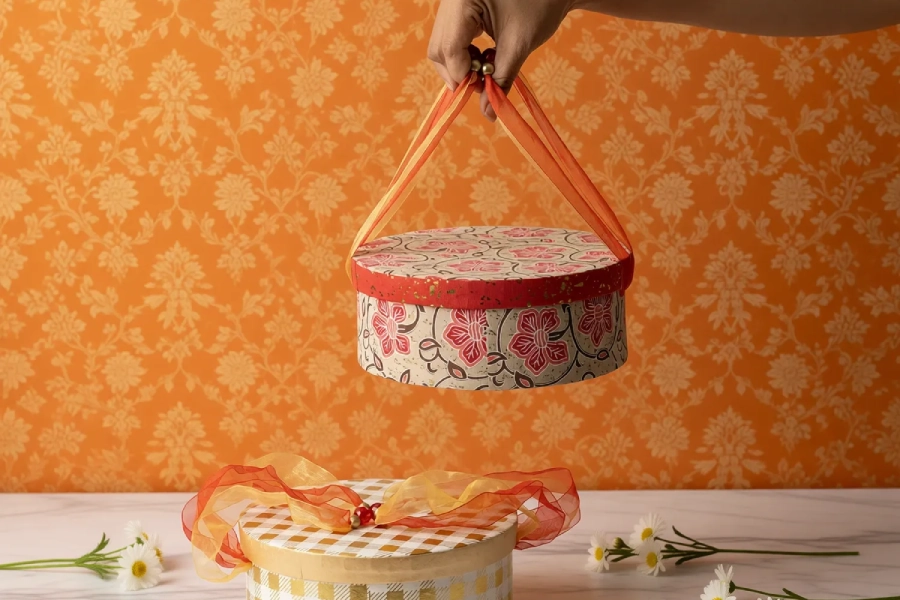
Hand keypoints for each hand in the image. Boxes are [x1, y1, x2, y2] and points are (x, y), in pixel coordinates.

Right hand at [428, 0, 575, 120]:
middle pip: (439, 47)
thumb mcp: (518, 45)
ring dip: (461, 65)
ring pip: (442, 44)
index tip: (480, 91)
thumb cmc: (541, 6)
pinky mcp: (459, 6)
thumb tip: (488, 113)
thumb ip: (501, 79)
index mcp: (462, 0)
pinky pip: (451, 35)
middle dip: (458, 72)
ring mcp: (452, 1)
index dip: (462, 76)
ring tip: (486, 69)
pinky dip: (464, 52)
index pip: (449, 48)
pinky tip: (484, 56)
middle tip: (482, 84)